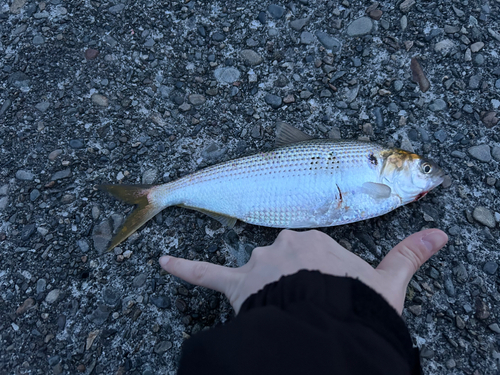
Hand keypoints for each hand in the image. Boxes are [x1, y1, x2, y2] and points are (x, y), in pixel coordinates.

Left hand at [159, 229, 447, 313]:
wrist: (328, 329)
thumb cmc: (357, 306)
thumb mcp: (389, 283)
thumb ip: (411, 256)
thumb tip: (442, 235)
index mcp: (315, 240)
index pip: (309, 251)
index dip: (317, 273)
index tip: (323, 288)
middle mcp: (284, 242)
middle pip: (281, 258)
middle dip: (291, 281)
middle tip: (306, 306)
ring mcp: (258, 262)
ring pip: (255, 267)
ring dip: (263, 288)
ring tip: (280, 313)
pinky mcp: (236, 284)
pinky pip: (204, 273)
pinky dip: (184, 268)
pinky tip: (162, 262)